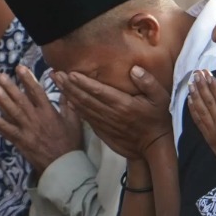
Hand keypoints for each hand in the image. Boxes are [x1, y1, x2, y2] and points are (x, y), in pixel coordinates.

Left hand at [0, 67, 82, 173]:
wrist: (64, 165)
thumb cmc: (70, 143)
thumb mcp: (74, 120)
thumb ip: (68, 103)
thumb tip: (64, 88)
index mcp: (49, 112)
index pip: (36, 91)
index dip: (27, 79)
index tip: (19, 68)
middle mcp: (36, 119)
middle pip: (20, 100)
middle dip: (9, 86)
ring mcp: (28, 130)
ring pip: (12, 113)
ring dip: (2, 101)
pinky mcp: (22, 142)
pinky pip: (9, 132)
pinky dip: (0, 125)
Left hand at [52, 66, 172, 160]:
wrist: (153, 145)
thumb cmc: (157, 119)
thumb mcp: (160, 98)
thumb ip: (148, 83)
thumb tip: (134, 70)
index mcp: (123, 104)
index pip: (99, 92)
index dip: (83, 83)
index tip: (70, 73)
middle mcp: (111, 114)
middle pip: (85, 98)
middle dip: (68, 86)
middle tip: (55, 73)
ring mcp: (105, 124)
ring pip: (82, 108)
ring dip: (68, 95)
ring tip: (56, 82)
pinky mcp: (102, 130)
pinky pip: (86, 118)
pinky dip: (75, 109)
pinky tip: (67, 101)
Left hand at [187, 69, 215, 180]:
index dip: (214, 86)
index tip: (208, 74)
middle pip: (209, 101)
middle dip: (202, 85)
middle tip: (197, 73)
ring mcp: (212, 130)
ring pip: (201, 109)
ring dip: (195, 95)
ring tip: (191, 82)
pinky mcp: (207, 136)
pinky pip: (198, 120)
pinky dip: (192, 109)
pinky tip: (189, 100)